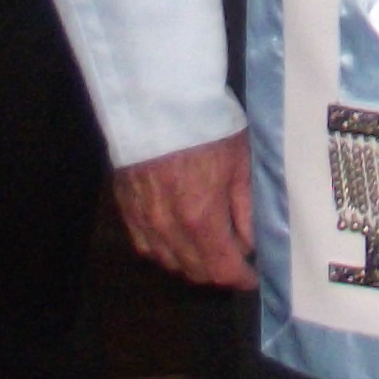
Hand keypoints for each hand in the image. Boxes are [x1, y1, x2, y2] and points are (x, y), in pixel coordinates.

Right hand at [112, 133, 257, 286]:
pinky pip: (145, 247)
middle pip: (195, 271)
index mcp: (200, 218)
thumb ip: (246, 208)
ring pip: (169, 263)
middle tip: (234, 260)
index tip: (252, 276)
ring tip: (208, 248)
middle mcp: (168, 229)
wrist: (157, 99)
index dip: (240, 278)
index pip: (221, 269)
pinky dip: (164, 251)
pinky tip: (176, 238)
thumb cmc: (207, 125)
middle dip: (218, 271)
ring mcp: (143, 221)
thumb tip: (250, 243)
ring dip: (192, 263)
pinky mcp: (126, 209)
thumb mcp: (240, 162)